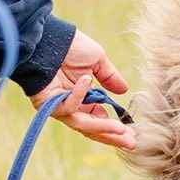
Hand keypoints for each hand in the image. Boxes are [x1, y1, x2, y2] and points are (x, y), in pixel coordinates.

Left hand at [30, 29, 134, 149]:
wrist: (46, 37)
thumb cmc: (70, 46)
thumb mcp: (97, 60)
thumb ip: (110, 77)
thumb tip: (125, 90)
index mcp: (84, 99)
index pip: (100, 120)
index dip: (116, 128)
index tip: (133, 133)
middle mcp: (71, 106)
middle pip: (92, 129)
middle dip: (113, 136)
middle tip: (132, 143)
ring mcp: (58, 107)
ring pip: (82, 125)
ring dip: (102, 127)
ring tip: (120, 129)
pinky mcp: (46, 104)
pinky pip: (67, 107)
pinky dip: (78, 95)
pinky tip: (87, 81)